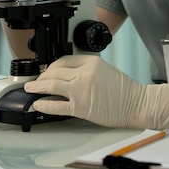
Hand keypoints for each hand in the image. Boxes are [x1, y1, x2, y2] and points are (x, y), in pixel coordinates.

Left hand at [24, 55, 168, 129]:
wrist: (137, 104)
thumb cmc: (124, 89)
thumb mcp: (104, 69)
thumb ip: (85, 69)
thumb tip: (66, 74)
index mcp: (91, 61)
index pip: (64, 60)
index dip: (51, 66)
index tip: (46, 71)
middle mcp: (84, 73)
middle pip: (55, 72)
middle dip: (42, 77)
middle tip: (36, 81)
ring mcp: (82, 91)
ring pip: (52, 86)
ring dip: (37, 87)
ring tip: (30, 89)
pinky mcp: (81, 108)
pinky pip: (57, 106)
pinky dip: (44, 105)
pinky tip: (38, 104)